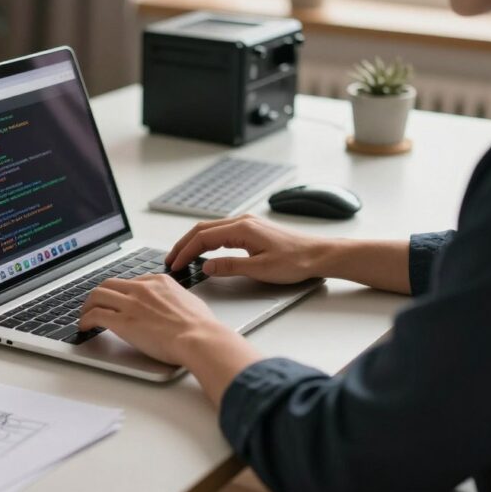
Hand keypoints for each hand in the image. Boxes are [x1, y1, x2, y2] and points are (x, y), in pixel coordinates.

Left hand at [78, 274, 233, 364]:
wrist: (199, 338)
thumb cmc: (201, 326)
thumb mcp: (190, 301)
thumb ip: (176, 299)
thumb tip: (175, 305)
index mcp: (159, 281)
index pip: (131, 282)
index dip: (121, 292)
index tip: (118, 301)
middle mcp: (142, 288)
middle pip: (109, 284)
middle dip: (99, 294)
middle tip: (95, 305)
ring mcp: (131, 304)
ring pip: (97, 295)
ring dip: (88, 306)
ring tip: (85, 316)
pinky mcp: (123, 321)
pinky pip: (95, 315)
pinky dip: (85, 320)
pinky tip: (84, 327)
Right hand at [165, 215, 328, 283]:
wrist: (320, 255)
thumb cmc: (296, 261)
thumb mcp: (260, 269)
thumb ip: (230, 267)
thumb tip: (206, 267)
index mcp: (242, 229)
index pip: (203, 237)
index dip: (185, 251)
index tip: (175, 264)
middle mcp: (243, 222)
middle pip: (203, 229)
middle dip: (184, 244)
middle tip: (171, 260)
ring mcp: (248, 224)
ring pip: (211, 229)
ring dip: (195, 242)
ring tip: (183, 257)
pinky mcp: (253, 230)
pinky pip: (222, 232)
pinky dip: (207, 241)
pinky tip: (205, 251)